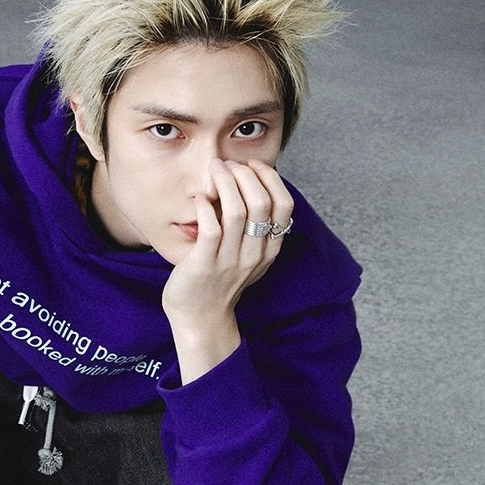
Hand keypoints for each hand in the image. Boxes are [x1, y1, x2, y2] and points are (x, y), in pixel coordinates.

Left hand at [160, 159, 292, 380]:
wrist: (200, 320)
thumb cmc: (219, 282)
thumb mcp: (248, 256)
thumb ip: (254, 228)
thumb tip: (251, 186)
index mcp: (269, 249)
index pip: (284, 205)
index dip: (270, 178)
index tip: (252, 165)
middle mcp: (254, 254)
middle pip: (262, 202)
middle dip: (245, 174)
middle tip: (227, 164)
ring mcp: (230, 260)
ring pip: (237, 211)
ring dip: (225, 183)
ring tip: (214, 170)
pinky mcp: (204, 265)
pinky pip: (211, 229)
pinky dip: (206, 207)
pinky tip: (200, 198)